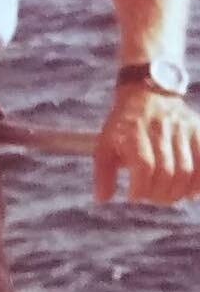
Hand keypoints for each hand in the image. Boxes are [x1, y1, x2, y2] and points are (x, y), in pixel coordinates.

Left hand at [93, 87, 199, 204]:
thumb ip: (102, 173)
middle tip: (151, 198)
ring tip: (168, 196)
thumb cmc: (122, 126)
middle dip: (158, 194)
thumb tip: (102, 199)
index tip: (133, 196)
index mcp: (133, 132)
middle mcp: (158, 129)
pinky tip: (190, 192)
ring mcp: (181, 129)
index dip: (140, 188)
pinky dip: (199, 182)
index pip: (144, 166)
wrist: (145, 92)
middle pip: (166, 172)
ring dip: (178, 192)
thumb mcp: (104, 145)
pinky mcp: (197, 130)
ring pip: (186, 170)